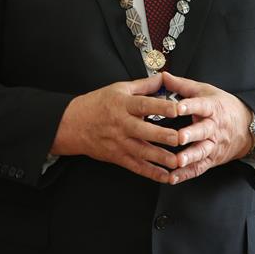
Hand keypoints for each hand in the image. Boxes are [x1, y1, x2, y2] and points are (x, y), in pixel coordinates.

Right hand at [49, 73, 179, 182]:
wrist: (73, 124)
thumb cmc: (97, 104)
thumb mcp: (119, 89)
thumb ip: (143, 85)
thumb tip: (163, 77)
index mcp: (122, 104)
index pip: (144, 105)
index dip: (160, 107)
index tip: (177, 109)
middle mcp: (121, 124)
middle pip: (144, 130)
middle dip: (163, 135)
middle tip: (181, 138)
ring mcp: (119, 142)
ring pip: (142, 151)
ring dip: (161, 158)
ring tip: (178, 161)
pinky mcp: (117, 157)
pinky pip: (136, 166)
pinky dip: (151, 173)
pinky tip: (166, 176)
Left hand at [160, 72, 251, 184]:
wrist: (247, 127)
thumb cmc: (222, 106)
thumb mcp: (205, 91)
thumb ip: (182, 85)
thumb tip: (163, 76)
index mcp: (212, 107)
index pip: (201, 105)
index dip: (190, 106)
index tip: (178, 107)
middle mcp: (214, 127)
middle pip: (203, 131)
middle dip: (191, 134)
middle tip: (179, 137)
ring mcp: (213, 145)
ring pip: (202, 152)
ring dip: (190, 157)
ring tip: (178, 161)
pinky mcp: (211, 159)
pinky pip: (199, 168)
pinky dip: (186, 174)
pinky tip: (173, 177)